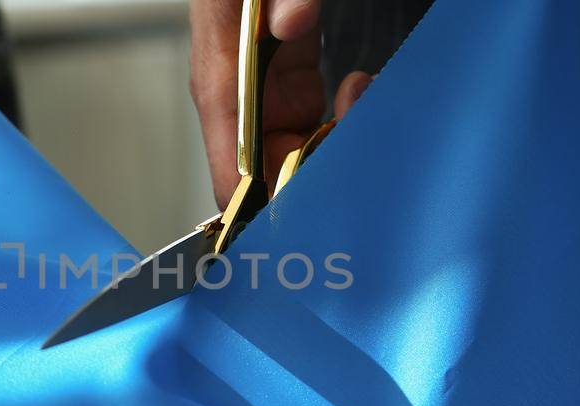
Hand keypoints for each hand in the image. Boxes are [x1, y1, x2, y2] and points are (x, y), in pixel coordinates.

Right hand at [189, 0, 373, 208]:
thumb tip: (293, 23)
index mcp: (217, 73)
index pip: (232, 166)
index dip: (267, 200)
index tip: (308, 208)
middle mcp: (239, 94)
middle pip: (270, 172)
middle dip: (316, 172)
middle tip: (357, 147)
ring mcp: (266, 90)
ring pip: (297, 153)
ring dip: (336, 145)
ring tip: (362, 101)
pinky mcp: (292, 79)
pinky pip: (314, 123)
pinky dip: (344, 120)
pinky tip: (361, 92)